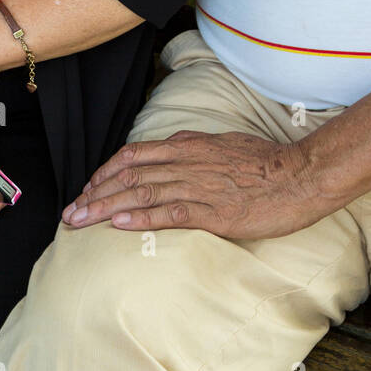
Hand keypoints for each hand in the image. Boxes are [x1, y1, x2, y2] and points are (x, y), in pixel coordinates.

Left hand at [61, 129, 324, 238]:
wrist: (299, 174)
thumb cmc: (266, 162)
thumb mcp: (224, 144)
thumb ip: (196, 149)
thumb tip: (172, 152)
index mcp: (189, 144)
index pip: (135, 154)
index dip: (107, 171)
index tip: (89, 187)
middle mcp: (187, 161)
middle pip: (130, 175)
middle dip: (96, 194)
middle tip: (71, 212)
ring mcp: (199, 185)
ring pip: (143, 193)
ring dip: (107, 208)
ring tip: (82, 221)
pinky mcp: (214, 210)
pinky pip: (171, 212)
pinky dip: (142, 218)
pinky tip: (121, 225)